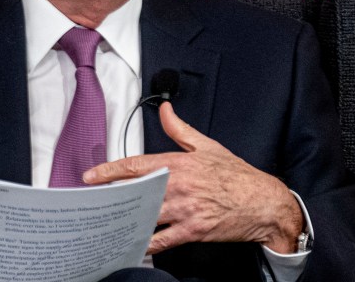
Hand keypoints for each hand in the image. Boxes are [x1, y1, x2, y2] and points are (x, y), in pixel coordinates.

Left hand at [83, 102, 302, 253]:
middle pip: (134, 192)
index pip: (136, 165)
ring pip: (145, 215)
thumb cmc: (237, 176)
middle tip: (92, 203)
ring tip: (106, 223)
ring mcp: (185, 209)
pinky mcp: (193, 230)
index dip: (109, 171)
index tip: (91, 176)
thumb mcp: (208, 145)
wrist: (264, 202)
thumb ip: (180, 129)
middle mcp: (178, 185)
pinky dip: (146, 243)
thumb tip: (165, 110)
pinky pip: (162, 240)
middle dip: (111, 197)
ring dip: (125, 219)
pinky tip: (133, 244)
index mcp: (179, 163)